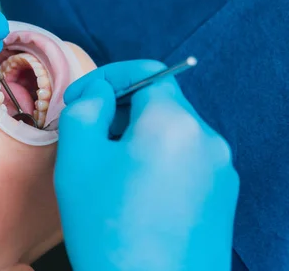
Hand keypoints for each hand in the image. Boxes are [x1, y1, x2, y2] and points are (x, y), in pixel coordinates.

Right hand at [55, 60, 238, 270]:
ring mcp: (221, 172)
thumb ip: (85, 109)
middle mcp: (208, 140)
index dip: (105, 78)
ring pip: (170, 135)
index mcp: (174, 121)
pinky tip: (132, 195)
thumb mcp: (78, 158)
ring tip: (107, 173)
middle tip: (85, 140)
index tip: (78, 100)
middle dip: (118, 113)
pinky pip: (184, 164)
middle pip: (158, 104)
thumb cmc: (108, 228)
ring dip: (136, 139)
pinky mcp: (222, 200)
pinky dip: (156, 164)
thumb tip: (99, 95)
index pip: (145, 72)